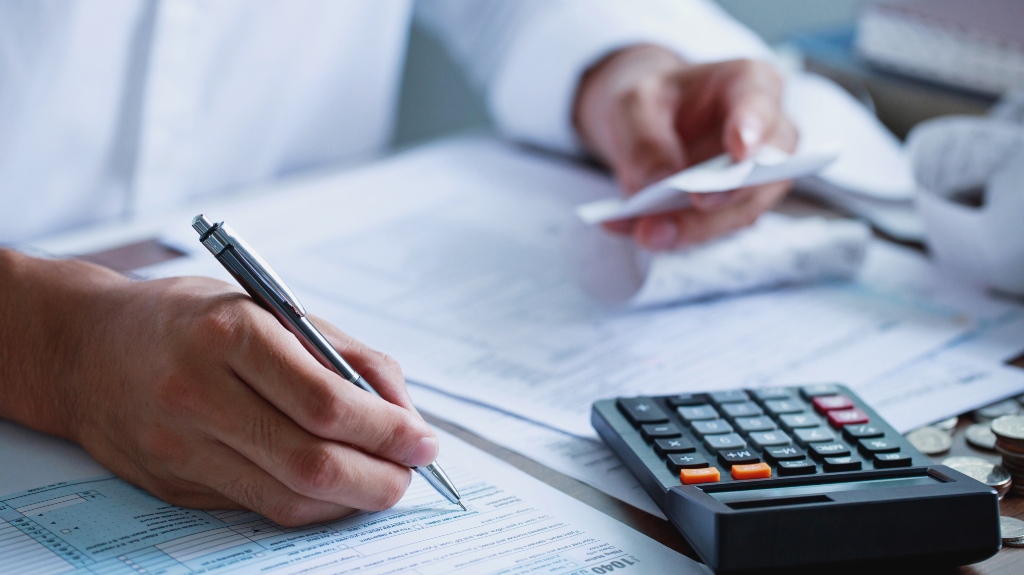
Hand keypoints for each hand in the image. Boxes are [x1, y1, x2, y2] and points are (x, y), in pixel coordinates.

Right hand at [0, 252, 435, 525]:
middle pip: (310, 461)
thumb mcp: (270, 308)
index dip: (387, 431)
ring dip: (350, 500)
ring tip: (384, 483)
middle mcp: (198, 393)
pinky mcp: (172, 482)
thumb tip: (403, 411)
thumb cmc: (190, 319)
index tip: (423, 441)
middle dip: (379, 478)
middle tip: (411, 473)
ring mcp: (180, 445)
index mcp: (231, 334)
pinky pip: (257, 507)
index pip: (326, 402)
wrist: (83, 348)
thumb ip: (344, 355)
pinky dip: (309, 506)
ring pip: (286, 497)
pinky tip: (335, 490)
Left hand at [574, 45, 798, 249]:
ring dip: (694, 226)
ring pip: (741, 210)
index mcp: (749, 83)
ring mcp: (756, 176)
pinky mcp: (733, 208)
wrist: (644, 120)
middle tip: (691, 203)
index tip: (740, 151)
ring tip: (646, 232)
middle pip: (763, 170)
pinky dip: (673, 232)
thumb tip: (660, 183)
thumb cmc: (651, 98)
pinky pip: (711, 227)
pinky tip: (633, 229)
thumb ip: (646, 141)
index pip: (760, 106)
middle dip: (725, 194)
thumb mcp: (634, 104)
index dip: (754, 130)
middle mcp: (767, 132)